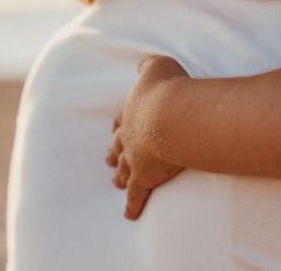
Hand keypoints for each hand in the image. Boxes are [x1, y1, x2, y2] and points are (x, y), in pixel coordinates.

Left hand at [106, 55, 188, 218]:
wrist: (172, 114)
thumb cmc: (168, 88)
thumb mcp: (158, 66)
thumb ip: (148, 65)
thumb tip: (141, 65)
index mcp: (132, 110)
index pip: (123, 119)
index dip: (120, 123)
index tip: (115, 128)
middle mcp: (130, 135)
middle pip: (119, 145)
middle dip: (114, 151)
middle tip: (108, 158)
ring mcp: (135, 157)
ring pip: (123, 169)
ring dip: (120, 174)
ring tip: (115, 181)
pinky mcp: (145, 177)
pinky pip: (136, 194)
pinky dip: (132, 204)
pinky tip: (129, 214)